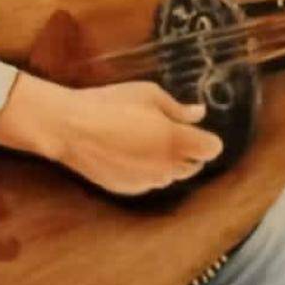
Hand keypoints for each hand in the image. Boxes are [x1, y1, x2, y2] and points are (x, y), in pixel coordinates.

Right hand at [0, 73, 222, 194]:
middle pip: (194, 166)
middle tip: (171, 129)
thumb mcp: (149, 94)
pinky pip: (149, 181)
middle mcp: (165, 167)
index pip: (211, 149)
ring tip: (147, 138)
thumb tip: (200, 113)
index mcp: (175, 141)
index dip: (208, 138)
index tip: (197, 128)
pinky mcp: (128, 190)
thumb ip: (178, 108)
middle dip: (190, 151)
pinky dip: (149, 170)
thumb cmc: (112, 103)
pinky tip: (131, 151)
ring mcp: (146, 182)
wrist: (72, 127)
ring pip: (171, 176)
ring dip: (169, 161)